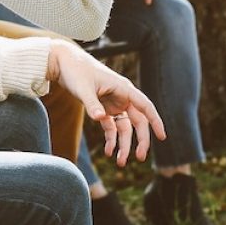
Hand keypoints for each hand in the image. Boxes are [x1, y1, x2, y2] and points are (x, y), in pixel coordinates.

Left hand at [47, 39, 165, 166]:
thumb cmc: (76, 71)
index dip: (155, 121)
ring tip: (120, 162)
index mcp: (123, 88)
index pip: (145, 106)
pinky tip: (108, 151)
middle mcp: (121, 96)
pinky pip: (111, 127)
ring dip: (124, 144)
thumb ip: (92, 104)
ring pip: (124, 127)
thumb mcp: (83, 88)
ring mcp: (112, 103)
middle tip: (140, 158)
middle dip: (140, 140)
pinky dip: (111, 139)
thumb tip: (101, 119)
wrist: (63, 62)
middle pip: (138, 121)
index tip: (162, 136)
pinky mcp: (102, 108)